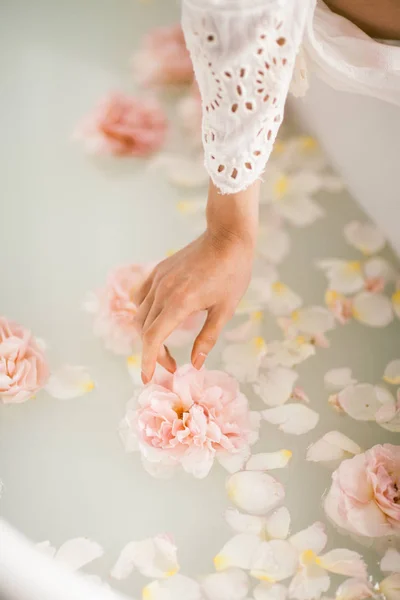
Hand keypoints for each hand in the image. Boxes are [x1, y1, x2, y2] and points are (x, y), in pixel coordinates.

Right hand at [135, 180, 259, 382]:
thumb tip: (195, 364)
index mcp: (179, 303)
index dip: (148, 361)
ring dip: (148, 334)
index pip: (153, 339)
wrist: (227, 237)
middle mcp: (162, 291)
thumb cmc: (232, 273)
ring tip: (165, 345)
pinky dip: (144, 312)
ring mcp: (157, 279)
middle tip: (171, 366)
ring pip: (140, 314)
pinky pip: (141, 296)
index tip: (147, 378)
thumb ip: (207, 338)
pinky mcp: (158, 271)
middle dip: (154, 353)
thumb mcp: (225, 310)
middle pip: (145, 330)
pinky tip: (158, 318)